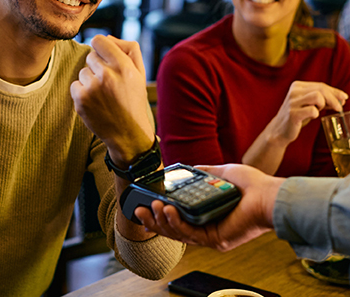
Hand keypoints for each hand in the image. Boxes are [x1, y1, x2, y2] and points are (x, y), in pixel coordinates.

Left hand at [70, 35, 153, 166]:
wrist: (128, 133)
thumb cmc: (133, 99)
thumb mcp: (140, 73)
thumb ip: (129, 49)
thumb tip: (108, 37)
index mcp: (124, 65)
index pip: (99, 40)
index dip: (100, 47)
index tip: (104, 57)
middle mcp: (108, 74)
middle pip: (90, 56)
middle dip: (97, 66)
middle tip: (109, 82)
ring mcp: (92, 87)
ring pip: (83, 71)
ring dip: (90, 80)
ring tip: (104, 94)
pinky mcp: (81, 100)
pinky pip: (75, 85)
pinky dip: (82, 92)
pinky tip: (95, 102)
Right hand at [135, 164, 283, 251]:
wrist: (268, 195)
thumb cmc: (251, 185)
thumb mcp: (221, 173)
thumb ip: (203, 172)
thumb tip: (188, 167)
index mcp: (206, 214)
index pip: (178, 218)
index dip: (159, 216)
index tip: (144, 208)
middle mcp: (206, 227)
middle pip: (172, 229)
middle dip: (153, 221)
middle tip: (139, 210)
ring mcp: (210, 235)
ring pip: (178, 234)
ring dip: (162, 221)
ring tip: (154, 207)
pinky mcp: (216, 239)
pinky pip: (190, 235)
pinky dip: (177, 223)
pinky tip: (169, 210)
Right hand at [268, 81, 347, 144]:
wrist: (280, 130)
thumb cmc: (297, 116)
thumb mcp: (309, 104)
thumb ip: (323, 100)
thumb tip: (341, 98)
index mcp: (297, 86)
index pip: (320, 85)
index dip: (334, 91)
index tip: (344, 97)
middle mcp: (293, 91)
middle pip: (321, 89)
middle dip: (333, 98)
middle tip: (339, 108)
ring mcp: (292, 102)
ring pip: (317, 96)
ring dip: (323, 104)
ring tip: (319, 111)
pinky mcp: (293, 114)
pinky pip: (312, 110)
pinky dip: (316, 114)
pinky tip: (312, 116)